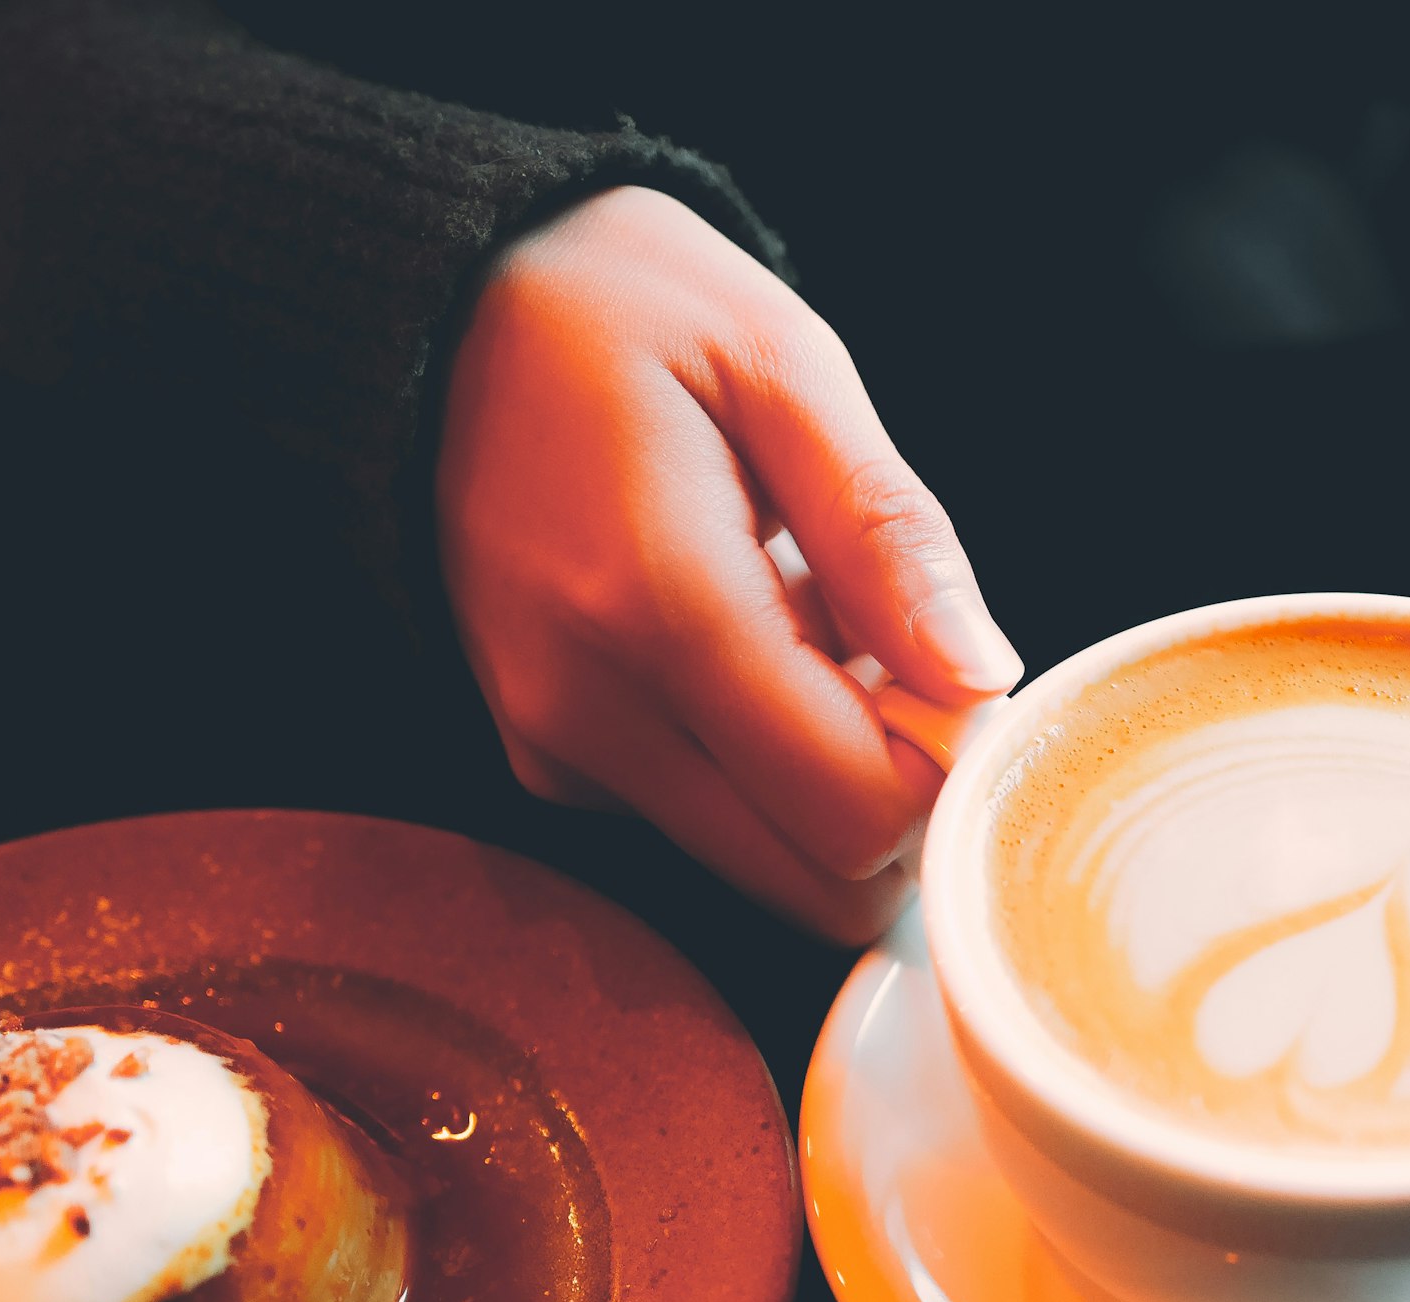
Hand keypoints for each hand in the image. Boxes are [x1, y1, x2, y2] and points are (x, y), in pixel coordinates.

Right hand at [436, 186, 1020, 940]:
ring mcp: (559, 748)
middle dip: (891, 797)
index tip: (946, 668)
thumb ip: (887, 533)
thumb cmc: (620, 309)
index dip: (942, 766)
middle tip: (889, 656)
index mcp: (662, 610)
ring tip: (796, 617)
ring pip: (765, 864)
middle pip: (815, 884)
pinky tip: (735, 633)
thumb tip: (979, 677)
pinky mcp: (546, 760)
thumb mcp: (784, 366)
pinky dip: (753, 758)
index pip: (859, 817)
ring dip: (822, 776)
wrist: (430, 308)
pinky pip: (702, 821)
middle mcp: (592, 712)